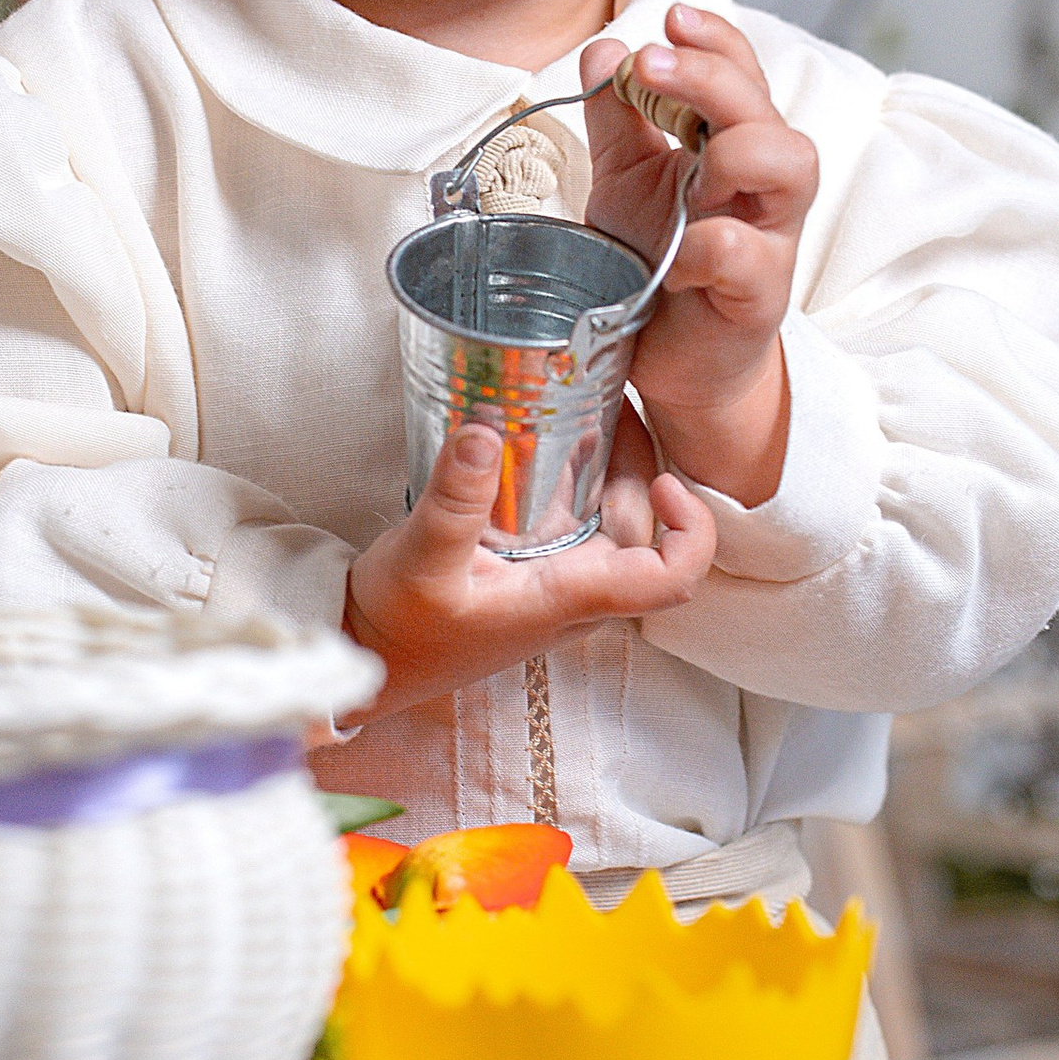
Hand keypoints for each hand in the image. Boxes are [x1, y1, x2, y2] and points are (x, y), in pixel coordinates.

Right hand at [339, 413, 714, 723]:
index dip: (690, 530)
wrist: (368, 658)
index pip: (670, 579)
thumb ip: (454, 501)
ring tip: (596, 401)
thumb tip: (484, 434)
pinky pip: (577, 517)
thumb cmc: (397, 629)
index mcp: (568, 597)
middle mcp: (577, 591)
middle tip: (619, 401)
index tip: (664, 481)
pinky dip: (578, 473)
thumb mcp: (419, 560)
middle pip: (648, 531)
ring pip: (615, 521)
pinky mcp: (533, 567)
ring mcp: (557, 579)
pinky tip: (559, 431)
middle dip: (643, 464)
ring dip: (613, 464)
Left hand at [583, 7, 816, 504]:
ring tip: (691, 162)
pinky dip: (710, 248)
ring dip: (738, 148)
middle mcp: (759, 183)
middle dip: (714, 77)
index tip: (671, 19)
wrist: (671, 361)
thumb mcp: (626, 183)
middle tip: (654, 64)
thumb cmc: (657, 263)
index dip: (715, 41)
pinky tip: (673, 258)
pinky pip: (748, 255)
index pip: (740, 73)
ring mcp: (768, 237)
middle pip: (766, 108)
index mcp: (729, 144)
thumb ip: (619, 120)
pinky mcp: (758, 296)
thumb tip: (604, 51)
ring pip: (791, 166)